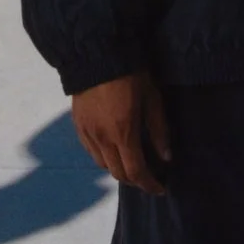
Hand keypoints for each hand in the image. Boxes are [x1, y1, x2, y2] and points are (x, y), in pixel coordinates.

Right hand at [70, 71, 171, 194]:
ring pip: (102, 164)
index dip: (149, 185)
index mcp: (123, 133)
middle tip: (149, 177)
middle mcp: (102, 139)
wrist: (97, 53)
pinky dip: (104, 157)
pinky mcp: (78, 126)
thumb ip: (159, 130)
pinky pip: (91, 151)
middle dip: (135, 180)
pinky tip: (113, 149)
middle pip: (118, 173)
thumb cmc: (131, 74)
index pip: (136, 172)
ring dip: (118, 169)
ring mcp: (87, 133)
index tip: (161, 189)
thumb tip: (166, 157)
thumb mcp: (152, 99)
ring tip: (132, 163)